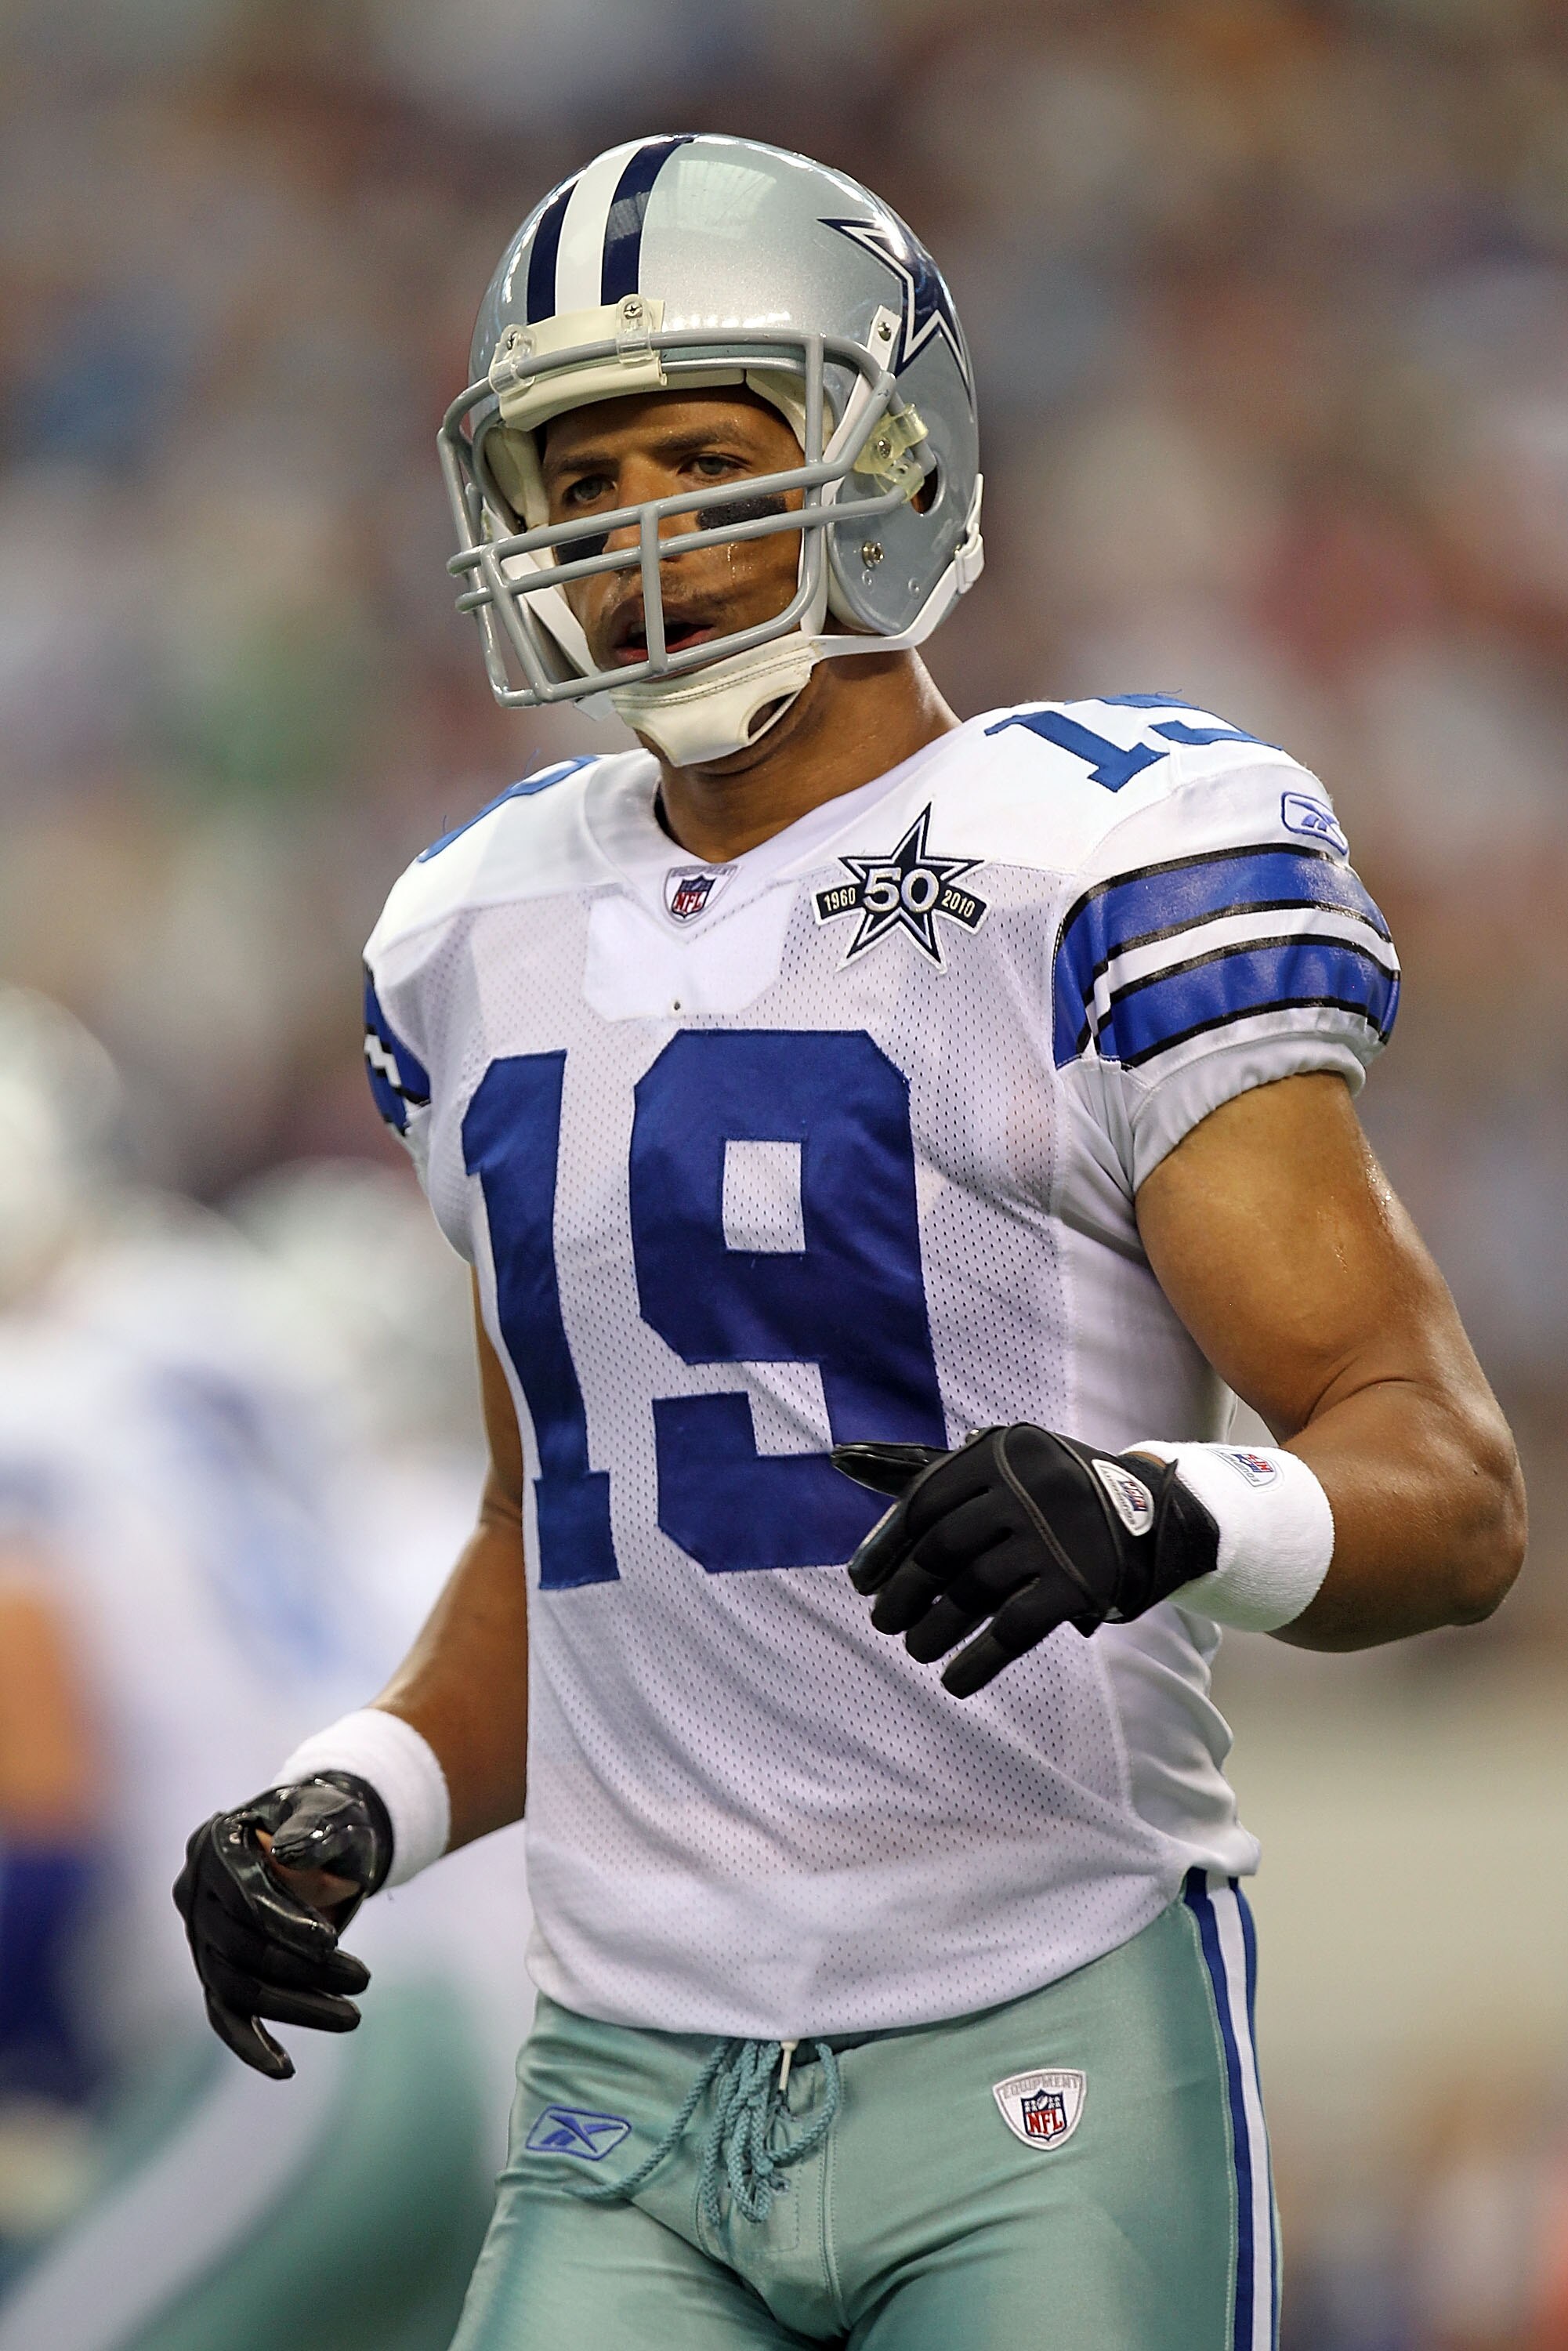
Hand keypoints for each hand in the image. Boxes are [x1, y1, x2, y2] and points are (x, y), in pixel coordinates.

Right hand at [172, 1775, 392, 2079]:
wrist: (322, 1838)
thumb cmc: (328, 1820)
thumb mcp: (331, 1810)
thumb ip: (313, 1826)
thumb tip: (289, 1855)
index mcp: (216, 1843)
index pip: (244, 1894)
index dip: (285, 1921)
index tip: (331, 1942)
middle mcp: (194, 1890)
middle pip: (241, 1947)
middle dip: (305, 1970)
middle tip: (364, 1981)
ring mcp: (199, 1934)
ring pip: (237, 1986)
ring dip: (295, 2007)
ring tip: (352, 2016)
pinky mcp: (214, 1967)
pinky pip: (223, 2014)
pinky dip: (249, 2044)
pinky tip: (283, 2069)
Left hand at [832, 1426, 1217, 1696]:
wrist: (1155, 1516)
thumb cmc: (1057, 1496)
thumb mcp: (1009, 1467)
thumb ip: (945, 1476)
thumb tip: (847, 1462)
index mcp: (1002, 1452)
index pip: (924, 1503)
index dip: (886, 1547)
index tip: (862, 1582)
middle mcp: (1027, 1487)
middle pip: (943, 1549)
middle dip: (904, 1593)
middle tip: (884, 1622)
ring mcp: (1056, 1534)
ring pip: (972, 1591)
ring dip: (934, 1630)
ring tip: (915, 1649)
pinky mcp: (1080, 1582)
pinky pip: (1014, 1628)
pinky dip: (979, 1661)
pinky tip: (956, 1681)